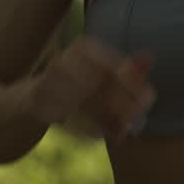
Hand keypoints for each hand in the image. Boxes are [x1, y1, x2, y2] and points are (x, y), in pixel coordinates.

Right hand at [25, 37, 154, 140]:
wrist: (33, 98)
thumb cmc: (81, 84)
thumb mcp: (105, 72)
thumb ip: (129, 67)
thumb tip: (150, 57)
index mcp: (85, 47)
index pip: (114, 65)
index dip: (133, 84)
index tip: (149, 100)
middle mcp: (64, 59)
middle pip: (100, 85)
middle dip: (122, 105)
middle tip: (137, 122)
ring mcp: (47, 80)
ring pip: (85, 104)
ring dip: (106, 120)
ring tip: (122, 132)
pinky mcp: (36, 101)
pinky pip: (67, 118)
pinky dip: (87, 129)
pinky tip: (101, 136)